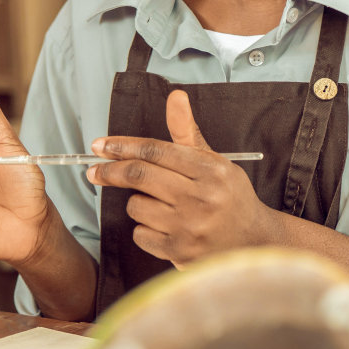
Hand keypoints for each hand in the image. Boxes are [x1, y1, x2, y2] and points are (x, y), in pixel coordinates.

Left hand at [88, 89, 278, 264]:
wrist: (253, 241)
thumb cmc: (229, 197)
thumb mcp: (215, 162)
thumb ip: (188, 133)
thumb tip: (175, 96)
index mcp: (211, 169)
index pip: (156, 150)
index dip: (123, 146)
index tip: (100, 145)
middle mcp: (201, 197)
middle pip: (140, 175)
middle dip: (111, 170)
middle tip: (94, 170)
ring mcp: (190, 226)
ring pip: (137, 206)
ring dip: (139, 203)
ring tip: (161, 206)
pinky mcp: (181, 252)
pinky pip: (140, 234)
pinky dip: (145, 229)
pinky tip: (165, 227)